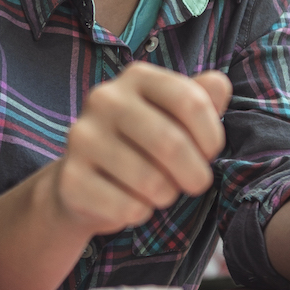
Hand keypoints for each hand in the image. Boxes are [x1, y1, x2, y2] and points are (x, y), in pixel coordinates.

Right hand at [47, 65, 233, 237]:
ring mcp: (82, 137)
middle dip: (194, 174)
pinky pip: (127, 206)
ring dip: (166, 195)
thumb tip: (218, 85)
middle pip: (171, 143)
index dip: (211, 136)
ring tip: (159, 190)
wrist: (86, 181)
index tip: (210, 153)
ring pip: (150, 181)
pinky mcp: (71, 177)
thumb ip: (201, 99)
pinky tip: (131, 202)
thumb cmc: (143, 145)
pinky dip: (140, 213)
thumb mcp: (174, 116)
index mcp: (137, 77)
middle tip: (194, 183)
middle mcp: (105, 99)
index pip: (190, 102)